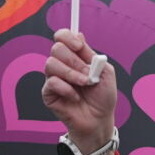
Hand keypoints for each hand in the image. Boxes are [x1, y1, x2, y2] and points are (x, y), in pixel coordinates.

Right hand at [42, 29, 118, 150]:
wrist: (99, 120)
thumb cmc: (103, 98)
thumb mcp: (106, 72)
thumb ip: (92, 54)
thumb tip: (79, 34)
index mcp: (75, 57)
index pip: (62, 37)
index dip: (67, 37)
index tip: (79, 46)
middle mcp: (62, 65)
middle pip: (56, 48)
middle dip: (74, 61)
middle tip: (87, 74)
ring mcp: (54, 78)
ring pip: (51, 64)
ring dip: (71, 74)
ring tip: (84, 85)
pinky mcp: (48, 93)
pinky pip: (51, 82)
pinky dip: (66, 89)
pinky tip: (75, 97)